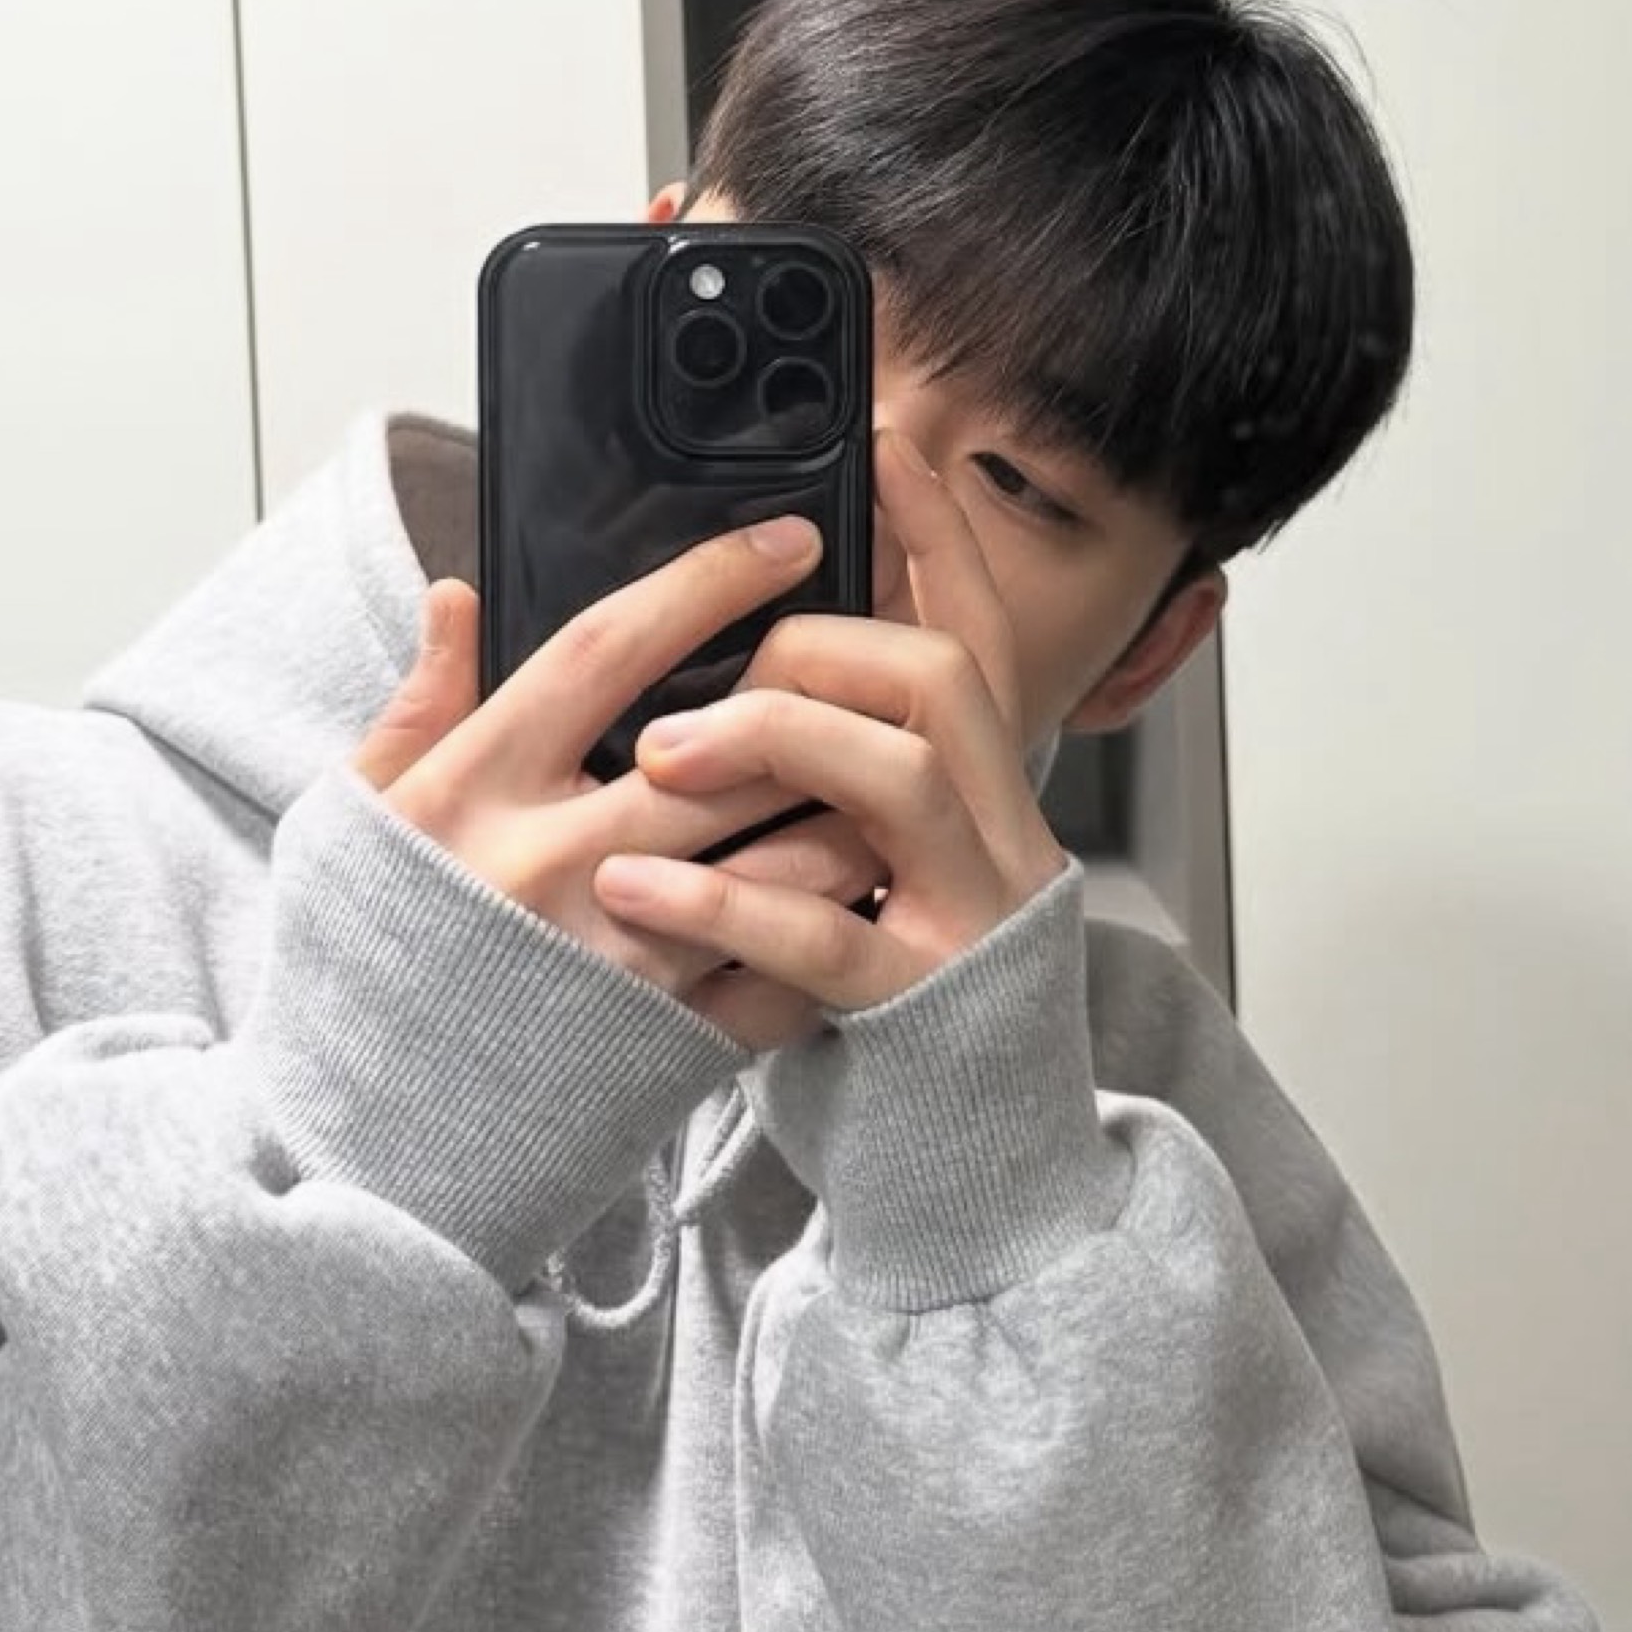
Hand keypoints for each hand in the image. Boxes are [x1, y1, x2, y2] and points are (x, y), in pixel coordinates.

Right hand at [349, 520, 885, 1049]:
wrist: (361, 1147)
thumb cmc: (357, 965)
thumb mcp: (355, 820)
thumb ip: (416, 708)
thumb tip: (459, 594)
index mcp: (477, 789)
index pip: (609, 650)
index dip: (705, 584)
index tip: (784, 542)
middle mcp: (555, 868)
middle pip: (725, 754)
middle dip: (813, 697)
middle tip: (873, 652)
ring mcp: (619, 961)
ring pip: (780, 865)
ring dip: (848, 810)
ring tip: (894, 764)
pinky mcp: (665, 1046)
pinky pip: (783, 976)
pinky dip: (834, 927)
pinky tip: (867, 888)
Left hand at [591, 429, 1071, 1017]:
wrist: (974, 1185)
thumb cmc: (892, 1020)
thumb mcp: (876, 879)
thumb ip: (834, 779)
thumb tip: (743, 674)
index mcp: (978, 794)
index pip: (969, 628)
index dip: (930, 534)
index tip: (881, 445)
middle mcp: (995, 838)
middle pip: (943, 672)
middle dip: (821, 644)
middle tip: (712, 673)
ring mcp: (971, 921)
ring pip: (901, 775)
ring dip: (772, 738)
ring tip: (655, 757)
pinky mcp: (925, 1013)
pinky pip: (832, 940)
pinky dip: (726, 905)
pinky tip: (636, 891)